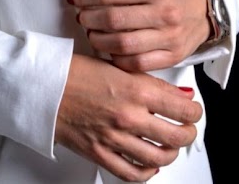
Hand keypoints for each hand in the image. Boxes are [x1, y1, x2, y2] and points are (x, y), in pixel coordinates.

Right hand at [55, 53, 202, 181]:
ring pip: (158, 158)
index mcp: (135, 89)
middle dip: (188, 133)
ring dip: (171, 153)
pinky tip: (148, 164)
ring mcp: (115, 138)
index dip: (195, 110)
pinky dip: (146, 172)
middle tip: (188, 128)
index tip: (194, 109)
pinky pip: (132, 173)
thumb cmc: (74, 71)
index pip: (182, 107)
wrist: (43, 85)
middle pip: (176, 136)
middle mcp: (128, 116)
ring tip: (171, 145)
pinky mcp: (100, 154)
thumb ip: (148, 81)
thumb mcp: (116, 66)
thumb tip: (176, 92)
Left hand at [68, 0, 211, 71]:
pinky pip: (137, 64)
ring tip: (92, 33)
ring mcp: (169, 38)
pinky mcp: (172, 57)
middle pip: (114, 20)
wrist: (203, 9)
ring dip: (99, 40)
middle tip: (81, 16)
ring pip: (123, 45)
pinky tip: (110, 49)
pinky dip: (117, 58)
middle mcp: (164, 13)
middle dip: (89, 19)